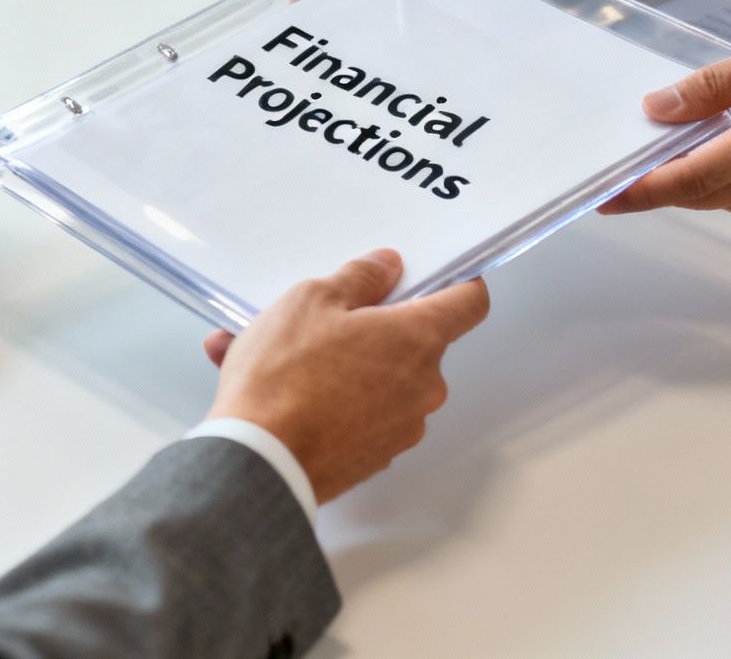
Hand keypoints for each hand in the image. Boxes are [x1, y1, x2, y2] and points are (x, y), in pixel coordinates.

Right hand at [201, 249, 489, 503]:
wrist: (260, 463)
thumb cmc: (285, 381)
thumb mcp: (312, 300)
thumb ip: (360, 277)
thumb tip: (385, 268)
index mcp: (417, 338)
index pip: (470, 302)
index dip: (459, 284)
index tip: (438, 279)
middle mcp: (423, 386)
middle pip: (418, 343)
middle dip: (380, 329)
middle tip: (332, 321)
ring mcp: (404, 426)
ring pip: (387, 381)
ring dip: (352, 367)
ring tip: (293, 362)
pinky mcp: (378, 456)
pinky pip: (368, 415)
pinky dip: (340, 402)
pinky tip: (294, 394)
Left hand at [601, 31, 730, 227]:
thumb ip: (718, 84)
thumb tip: (659, 108)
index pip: (692, 178)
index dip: (642, 190)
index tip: (604, 194)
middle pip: (700, 194)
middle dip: (657, 184)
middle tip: (622, 165)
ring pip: (723, 200)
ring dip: (693, 180)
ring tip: (673, 148)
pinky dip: (726, 183)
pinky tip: (725, 151)